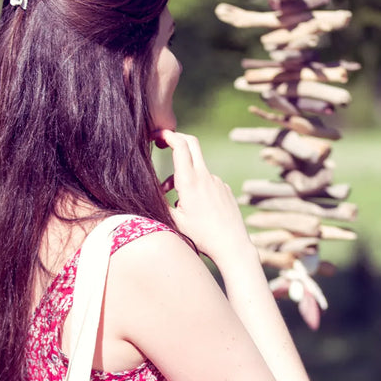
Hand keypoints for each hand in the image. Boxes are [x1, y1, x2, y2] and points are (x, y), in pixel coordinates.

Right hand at [154, 129, 252, 266]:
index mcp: (190, 182)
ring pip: (197, 168)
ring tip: (176, 200)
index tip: (157, 135)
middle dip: (176, 139)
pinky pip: (207, 182)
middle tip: (163, 143)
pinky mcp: (225, 189)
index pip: (180, 146)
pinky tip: (196, 208)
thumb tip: (147, 193)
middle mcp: (205, 177)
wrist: (232, 245)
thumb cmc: (202, 236)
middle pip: (192, 143)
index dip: (167, 135)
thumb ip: (160, 203)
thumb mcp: (174, 222)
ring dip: (183, 176)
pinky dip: (196, 187)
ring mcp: (218, 181)